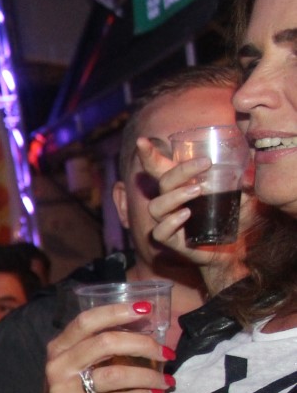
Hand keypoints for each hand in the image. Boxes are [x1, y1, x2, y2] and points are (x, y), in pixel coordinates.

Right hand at [39, 303, 170, 392]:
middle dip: (143, 345)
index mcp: (59, 347)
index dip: (116, 312)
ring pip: (115, 374)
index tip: (145, 310)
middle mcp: (57, 365)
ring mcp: (62, 390)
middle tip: (166, 353)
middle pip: (105, 343)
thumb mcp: (78, 364)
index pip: (87, 321)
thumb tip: (144, 323)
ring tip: (166, 380)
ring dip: (148, 376)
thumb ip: (98, 346)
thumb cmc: (76, 391)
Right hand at [135, 137, 249, 293]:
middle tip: (205, 163)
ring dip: (175, 195)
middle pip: (162, 182)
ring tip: (198, 190)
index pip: (159, 169)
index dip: (148, 155)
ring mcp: (170, 222)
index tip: (142, 141)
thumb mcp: (241, 194)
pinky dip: (171, 222)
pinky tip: (186, 214)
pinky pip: (161, 232)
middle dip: (180, 170)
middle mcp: (171, 203)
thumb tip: (250, 162)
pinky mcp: (174, 241)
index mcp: (181, 188)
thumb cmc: (234, 219)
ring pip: (157, 206)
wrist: (236, 250)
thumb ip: (242, 178)